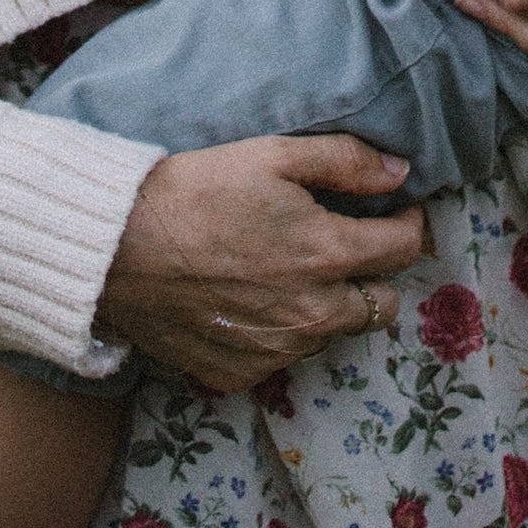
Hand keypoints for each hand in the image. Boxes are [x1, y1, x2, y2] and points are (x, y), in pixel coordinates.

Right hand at [99, 136, 424, 393]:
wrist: (119, 247)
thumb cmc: (198, 190)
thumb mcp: (273, 154)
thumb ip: (346, 162)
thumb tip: (401, 171)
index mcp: (327, 254)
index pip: (404, 249)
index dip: (407, 224)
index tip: (394, 211)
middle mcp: (312, 314)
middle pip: (381, 305)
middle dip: (374, 273)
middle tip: (344, 244)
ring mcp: (277, 351)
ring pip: (334, 332)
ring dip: (329, 304)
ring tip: (289, 269)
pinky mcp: (241, 373)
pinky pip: (285, 357)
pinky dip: (282, 331)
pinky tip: (251, 298)